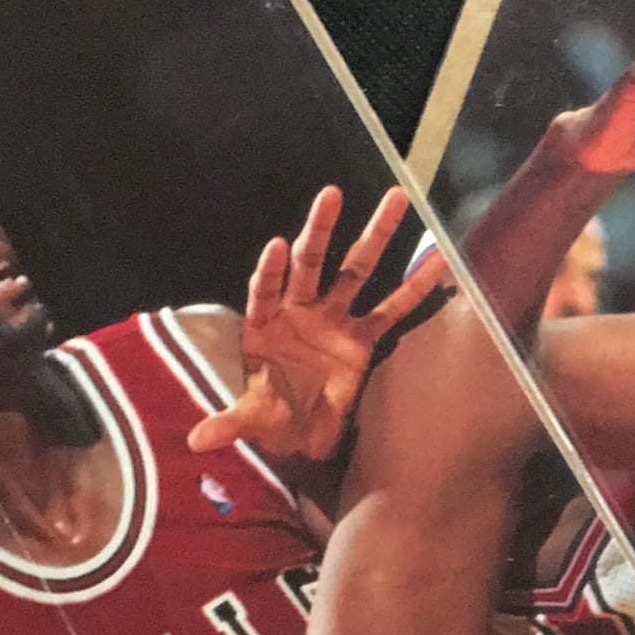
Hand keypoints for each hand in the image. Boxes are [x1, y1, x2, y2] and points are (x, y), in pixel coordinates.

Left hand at [188, 186, 450, 461]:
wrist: (301, 430)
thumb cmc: (271, 416)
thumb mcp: (251, 418)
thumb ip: (230, 422)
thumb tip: (196, 441)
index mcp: (266, 325)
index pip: (265, 291)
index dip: (271, 271)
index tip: (277, 246)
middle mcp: (300, 312)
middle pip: (310, 263)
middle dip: (321, 229)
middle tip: (330, 194)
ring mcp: (334, 320)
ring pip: (355, 271)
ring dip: (375, 236)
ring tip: (396, 199)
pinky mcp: (363, 338)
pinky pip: (391, 309)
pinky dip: (414, 287)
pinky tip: (438, 260)